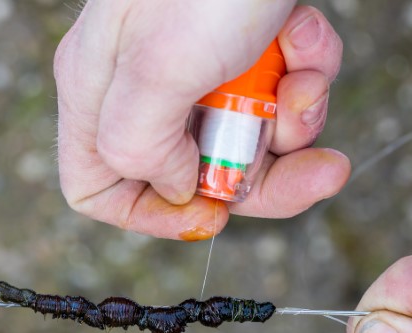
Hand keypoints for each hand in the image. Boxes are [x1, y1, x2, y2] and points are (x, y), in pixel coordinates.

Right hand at [54, 1, 348, 239]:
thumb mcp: (158, 73)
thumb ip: (142, 149)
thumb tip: (178, 186)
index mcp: (97, 96)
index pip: (96, 188)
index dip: (151, 216)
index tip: (211, 214)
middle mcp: (141, 89)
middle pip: (193, 174)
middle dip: (260, 178)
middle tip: (316, 171)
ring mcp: (194, 66)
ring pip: (245, 135)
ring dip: (293, 120)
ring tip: (309, 81)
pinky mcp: (242, 44)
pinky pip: (277, 85)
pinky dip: (307, 70)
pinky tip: (307, 37)